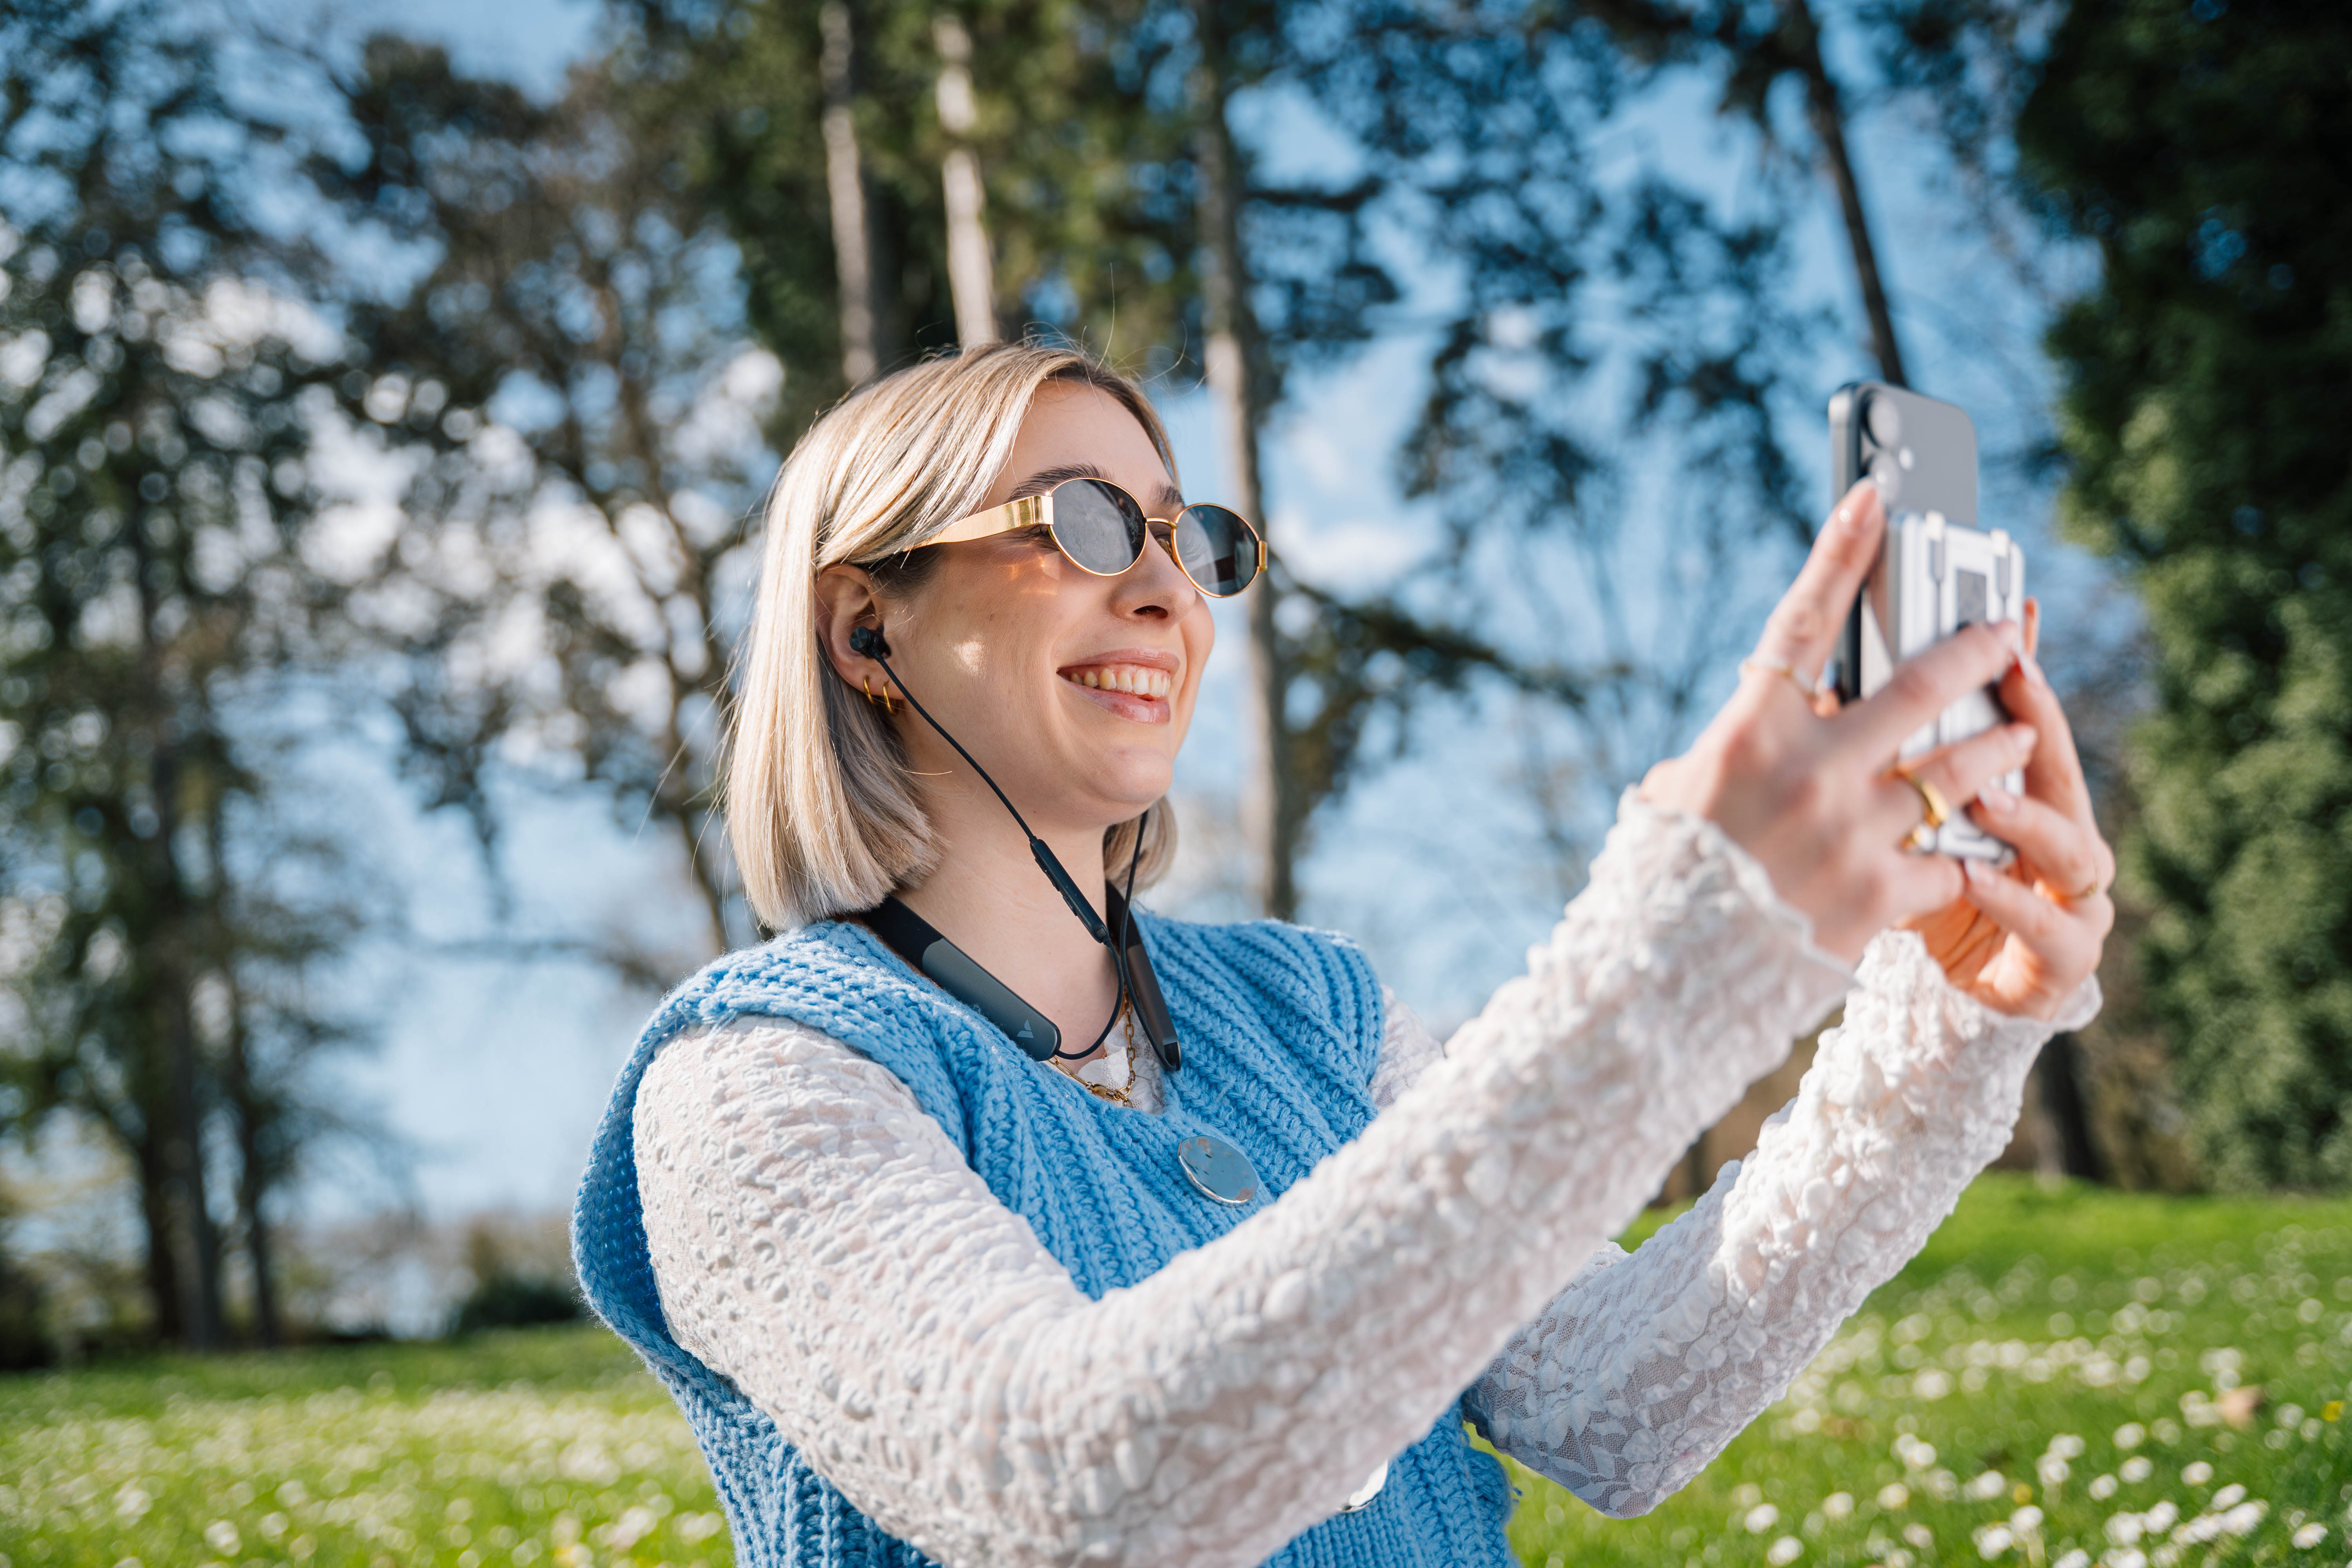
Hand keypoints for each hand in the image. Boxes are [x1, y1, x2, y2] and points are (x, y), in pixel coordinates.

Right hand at [1640, 482, 2034, 963]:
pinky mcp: (1879, 895)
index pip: (1805, 624)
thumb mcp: (1685, 793)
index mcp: (1749, 736)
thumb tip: (1792, 710)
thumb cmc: (1669, 875)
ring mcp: (1850, 833)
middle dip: (1970, 650)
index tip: (1874, 498)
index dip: (1840, 554)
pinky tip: (1976, 851)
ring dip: (1995, 747)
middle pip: (1915, 686)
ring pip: (1956, 770)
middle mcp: (1808, 773)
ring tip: (2016, 735)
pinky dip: (1960, 854)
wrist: (1668, 978)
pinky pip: (1946, 860)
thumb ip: (1743, 746)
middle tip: (2003, 631)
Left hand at [1903, 601, 2114, 1018]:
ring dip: (2027, 818)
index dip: (2025, 671)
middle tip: (2013, 676)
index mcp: (2019, 798)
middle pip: (2057, 768)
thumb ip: (1884, 767)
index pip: (2027, 723)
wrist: (1943, 1002)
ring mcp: (2072, 897)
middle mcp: (2059, 837)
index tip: (2017, 615)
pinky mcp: (2066, 955)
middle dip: (2039, 721)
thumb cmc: (1917, 900)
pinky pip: (2048, 925)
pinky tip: (1976, 880)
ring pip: (2069, 845)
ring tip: (1984, 798)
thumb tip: (1831, 688)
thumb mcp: (1897, 827)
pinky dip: (2014, 900)